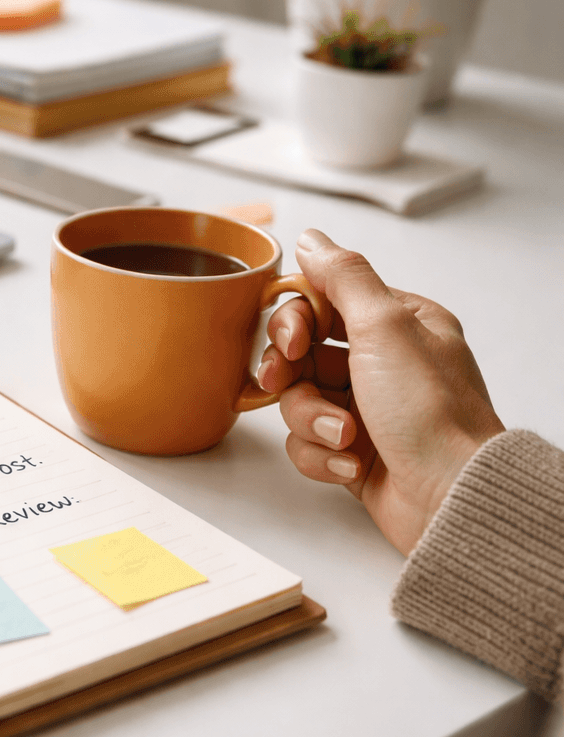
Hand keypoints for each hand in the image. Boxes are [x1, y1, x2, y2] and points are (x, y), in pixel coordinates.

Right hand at [257, 229, 505, 555]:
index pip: (323, 301)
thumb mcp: (385, 327)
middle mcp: (383, 363)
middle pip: (300, 353)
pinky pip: (307, 442)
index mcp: (399, 325)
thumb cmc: (431, 413)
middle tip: (285, 380)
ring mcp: (366, 408)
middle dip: (290, 372)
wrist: (450, 497)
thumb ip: (344, 277)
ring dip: (312, 420)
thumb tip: (313, 240)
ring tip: (345, 436)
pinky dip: (321, 454)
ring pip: (298, 400)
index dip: (295, 319)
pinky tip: (350, 464)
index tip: (293, 340)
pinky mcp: (352, 450)